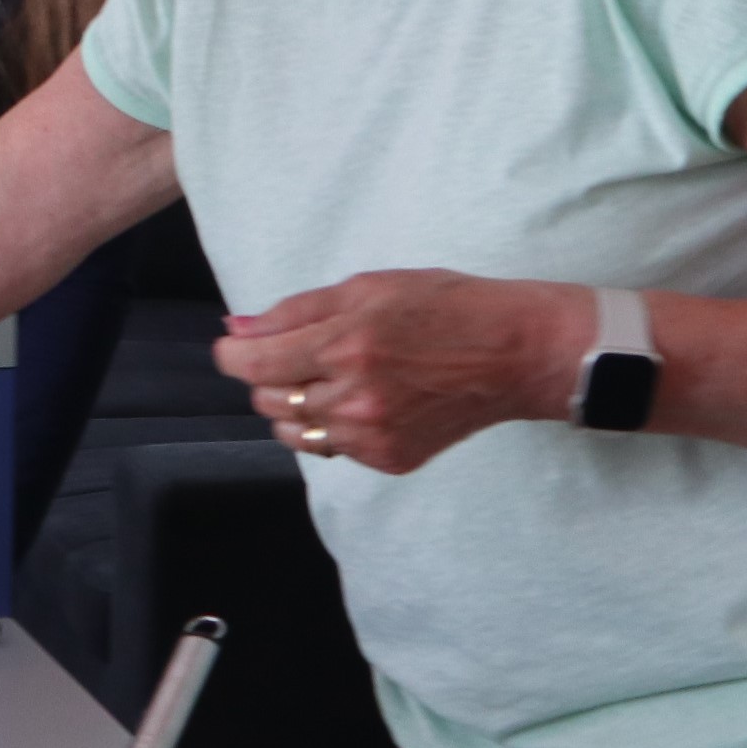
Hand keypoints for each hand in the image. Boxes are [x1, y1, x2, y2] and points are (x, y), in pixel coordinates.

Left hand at [214, 273, 578, 473]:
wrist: (515, 354)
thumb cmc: (445, 307)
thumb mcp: (368, 288)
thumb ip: (295, 311)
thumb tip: (236, 328)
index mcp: (345, 344)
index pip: (252, 363)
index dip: (231, 354)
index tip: (232, 346)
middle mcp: (353, 397)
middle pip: (267, 398)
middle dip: (266, 375)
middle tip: (295, 353)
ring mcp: (371, 435)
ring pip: (293, 431)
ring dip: (294, 404)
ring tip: (328, 378)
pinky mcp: (389, 459)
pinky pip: (331, 449)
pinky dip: (331, 426)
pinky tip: (361, 400)